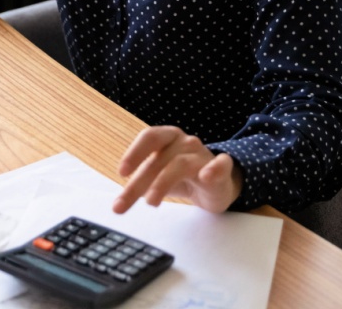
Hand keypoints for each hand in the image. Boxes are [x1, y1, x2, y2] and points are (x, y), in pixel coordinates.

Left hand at [112, 126, 243, 213]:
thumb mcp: (158, 177)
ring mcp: (203, 154)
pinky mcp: (222, 168)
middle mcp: (185, 142)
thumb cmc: (182, 176)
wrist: (218, 183)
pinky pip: (221, 164)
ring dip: (162, 183)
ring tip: (150, 202)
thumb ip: (140, 184)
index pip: (149, 137)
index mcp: (168, 138)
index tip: (121, 173)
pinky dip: (214, 169)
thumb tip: (119, 202)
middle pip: (159, 159)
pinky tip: (207, 176)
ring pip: (180, 164)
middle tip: (123, 204)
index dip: (134, 153)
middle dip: (139, 183)